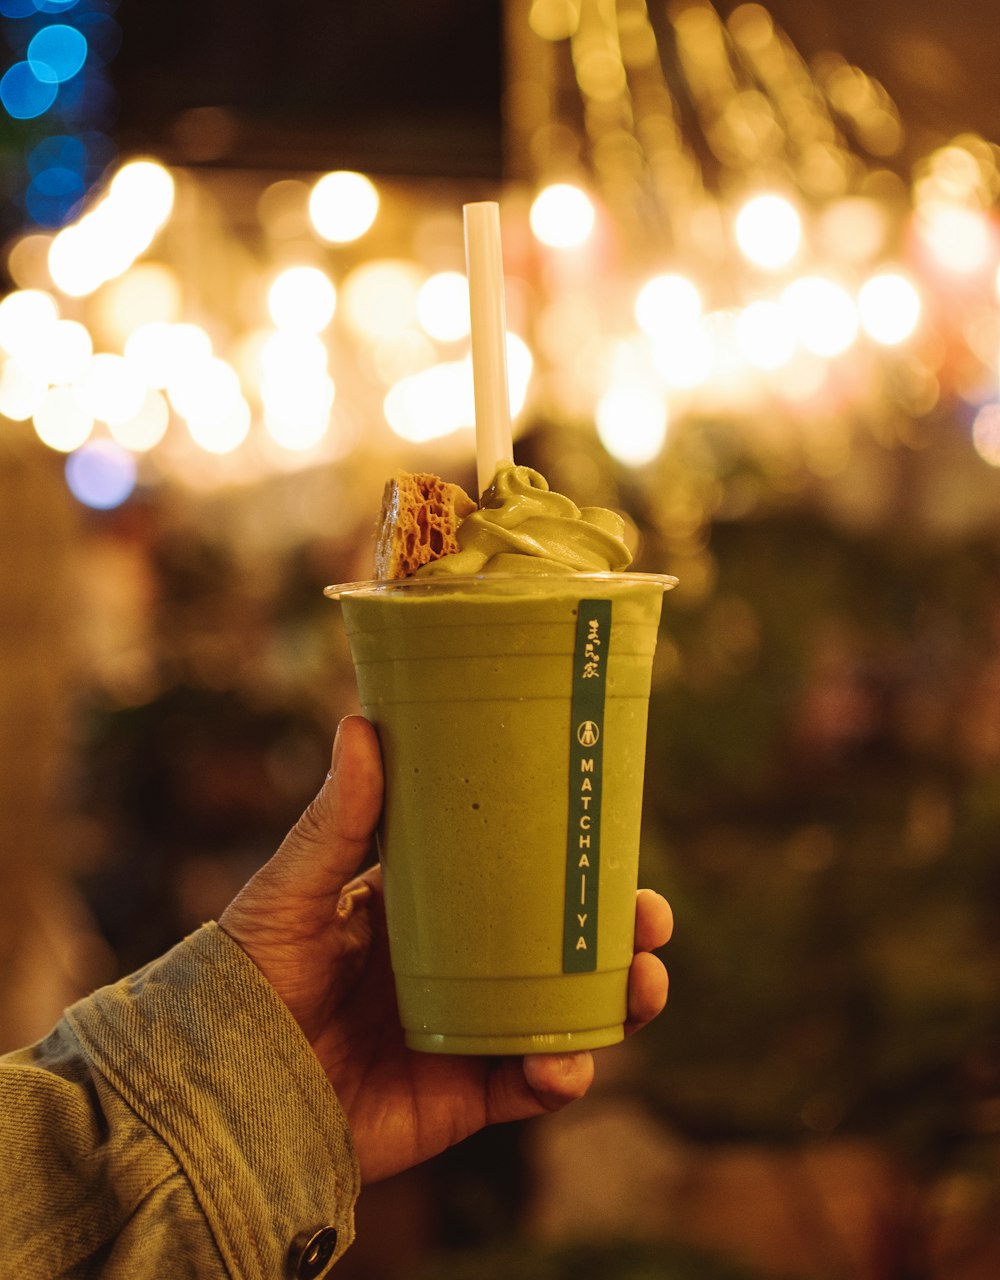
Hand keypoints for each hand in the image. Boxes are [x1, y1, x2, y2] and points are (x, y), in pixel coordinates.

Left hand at [220, 715, 672, 1183]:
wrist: (218, 1095)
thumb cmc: (246, 978)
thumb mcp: (290, 890)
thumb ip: (334, 823)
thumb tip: (361, 724)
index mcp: (430, 906)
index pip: (518, 872)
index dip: (573, 856)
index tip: (616, 832)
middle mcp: (463, 965)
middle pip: (564, 943)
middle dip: (620, 932)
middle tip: (651, 917)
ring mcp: (471, 1029)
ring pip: (570, 1010)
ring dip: (618, 1000)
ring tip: (643, 984)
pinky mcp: (466, 1095)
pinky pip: (533, 1085)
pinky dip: (562, 1075)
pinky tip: (564, 1064)